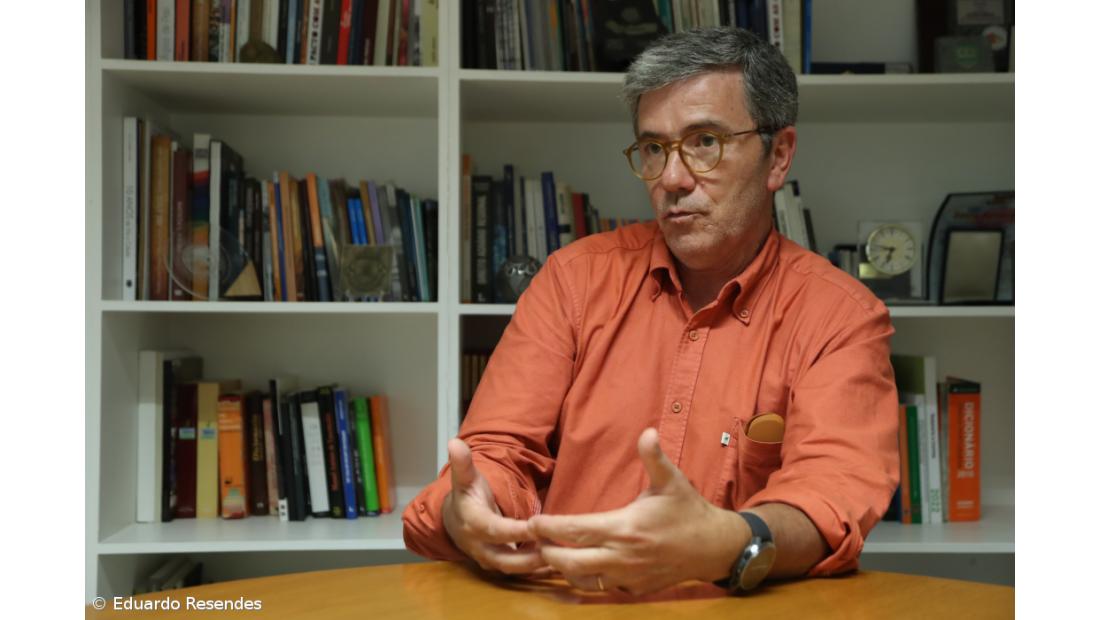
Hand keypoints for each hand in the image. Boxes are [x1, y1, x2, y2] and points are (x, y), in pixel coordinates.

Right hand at [441, 438, 546, 574]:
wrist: (453, 520)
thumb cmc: (466, 496)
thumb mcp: (464, 478)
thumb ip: (463, 463)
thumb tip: (455, 442)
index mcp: (473, 524)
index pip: (496, 530)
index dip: (516, 531)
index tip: (538, 526)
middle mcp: (479, 547)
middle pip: (506, 559)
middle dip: (531, 557)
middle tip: (557, 549)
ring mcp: (488, 560)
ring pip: (514, 569)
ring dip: (537, 567)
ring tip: (562, 558)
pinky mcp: (498, 567)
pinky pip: (518, 573)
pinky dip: (536, 571)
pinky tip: (558, 565)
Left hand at [528, 428, 748, 594]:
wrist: (713, 547)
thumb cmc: (688, 511)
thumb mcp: (672, 481)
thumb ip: (654, 458)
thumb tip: (647, 431)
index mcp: (624, 528)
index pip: (576, 530)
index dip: (550, 527)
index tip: (532, 522)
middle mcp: (622, 556)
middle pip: (571, 562)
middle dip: (548, 552)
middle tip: (535, 541)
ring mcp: (628, 576)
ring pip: (583, 581)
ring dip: (564, 569)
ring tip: (551, 554)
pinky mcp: (635, 588)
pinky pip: (603, 588)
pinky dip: (587, 579)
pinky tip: (581, 567)